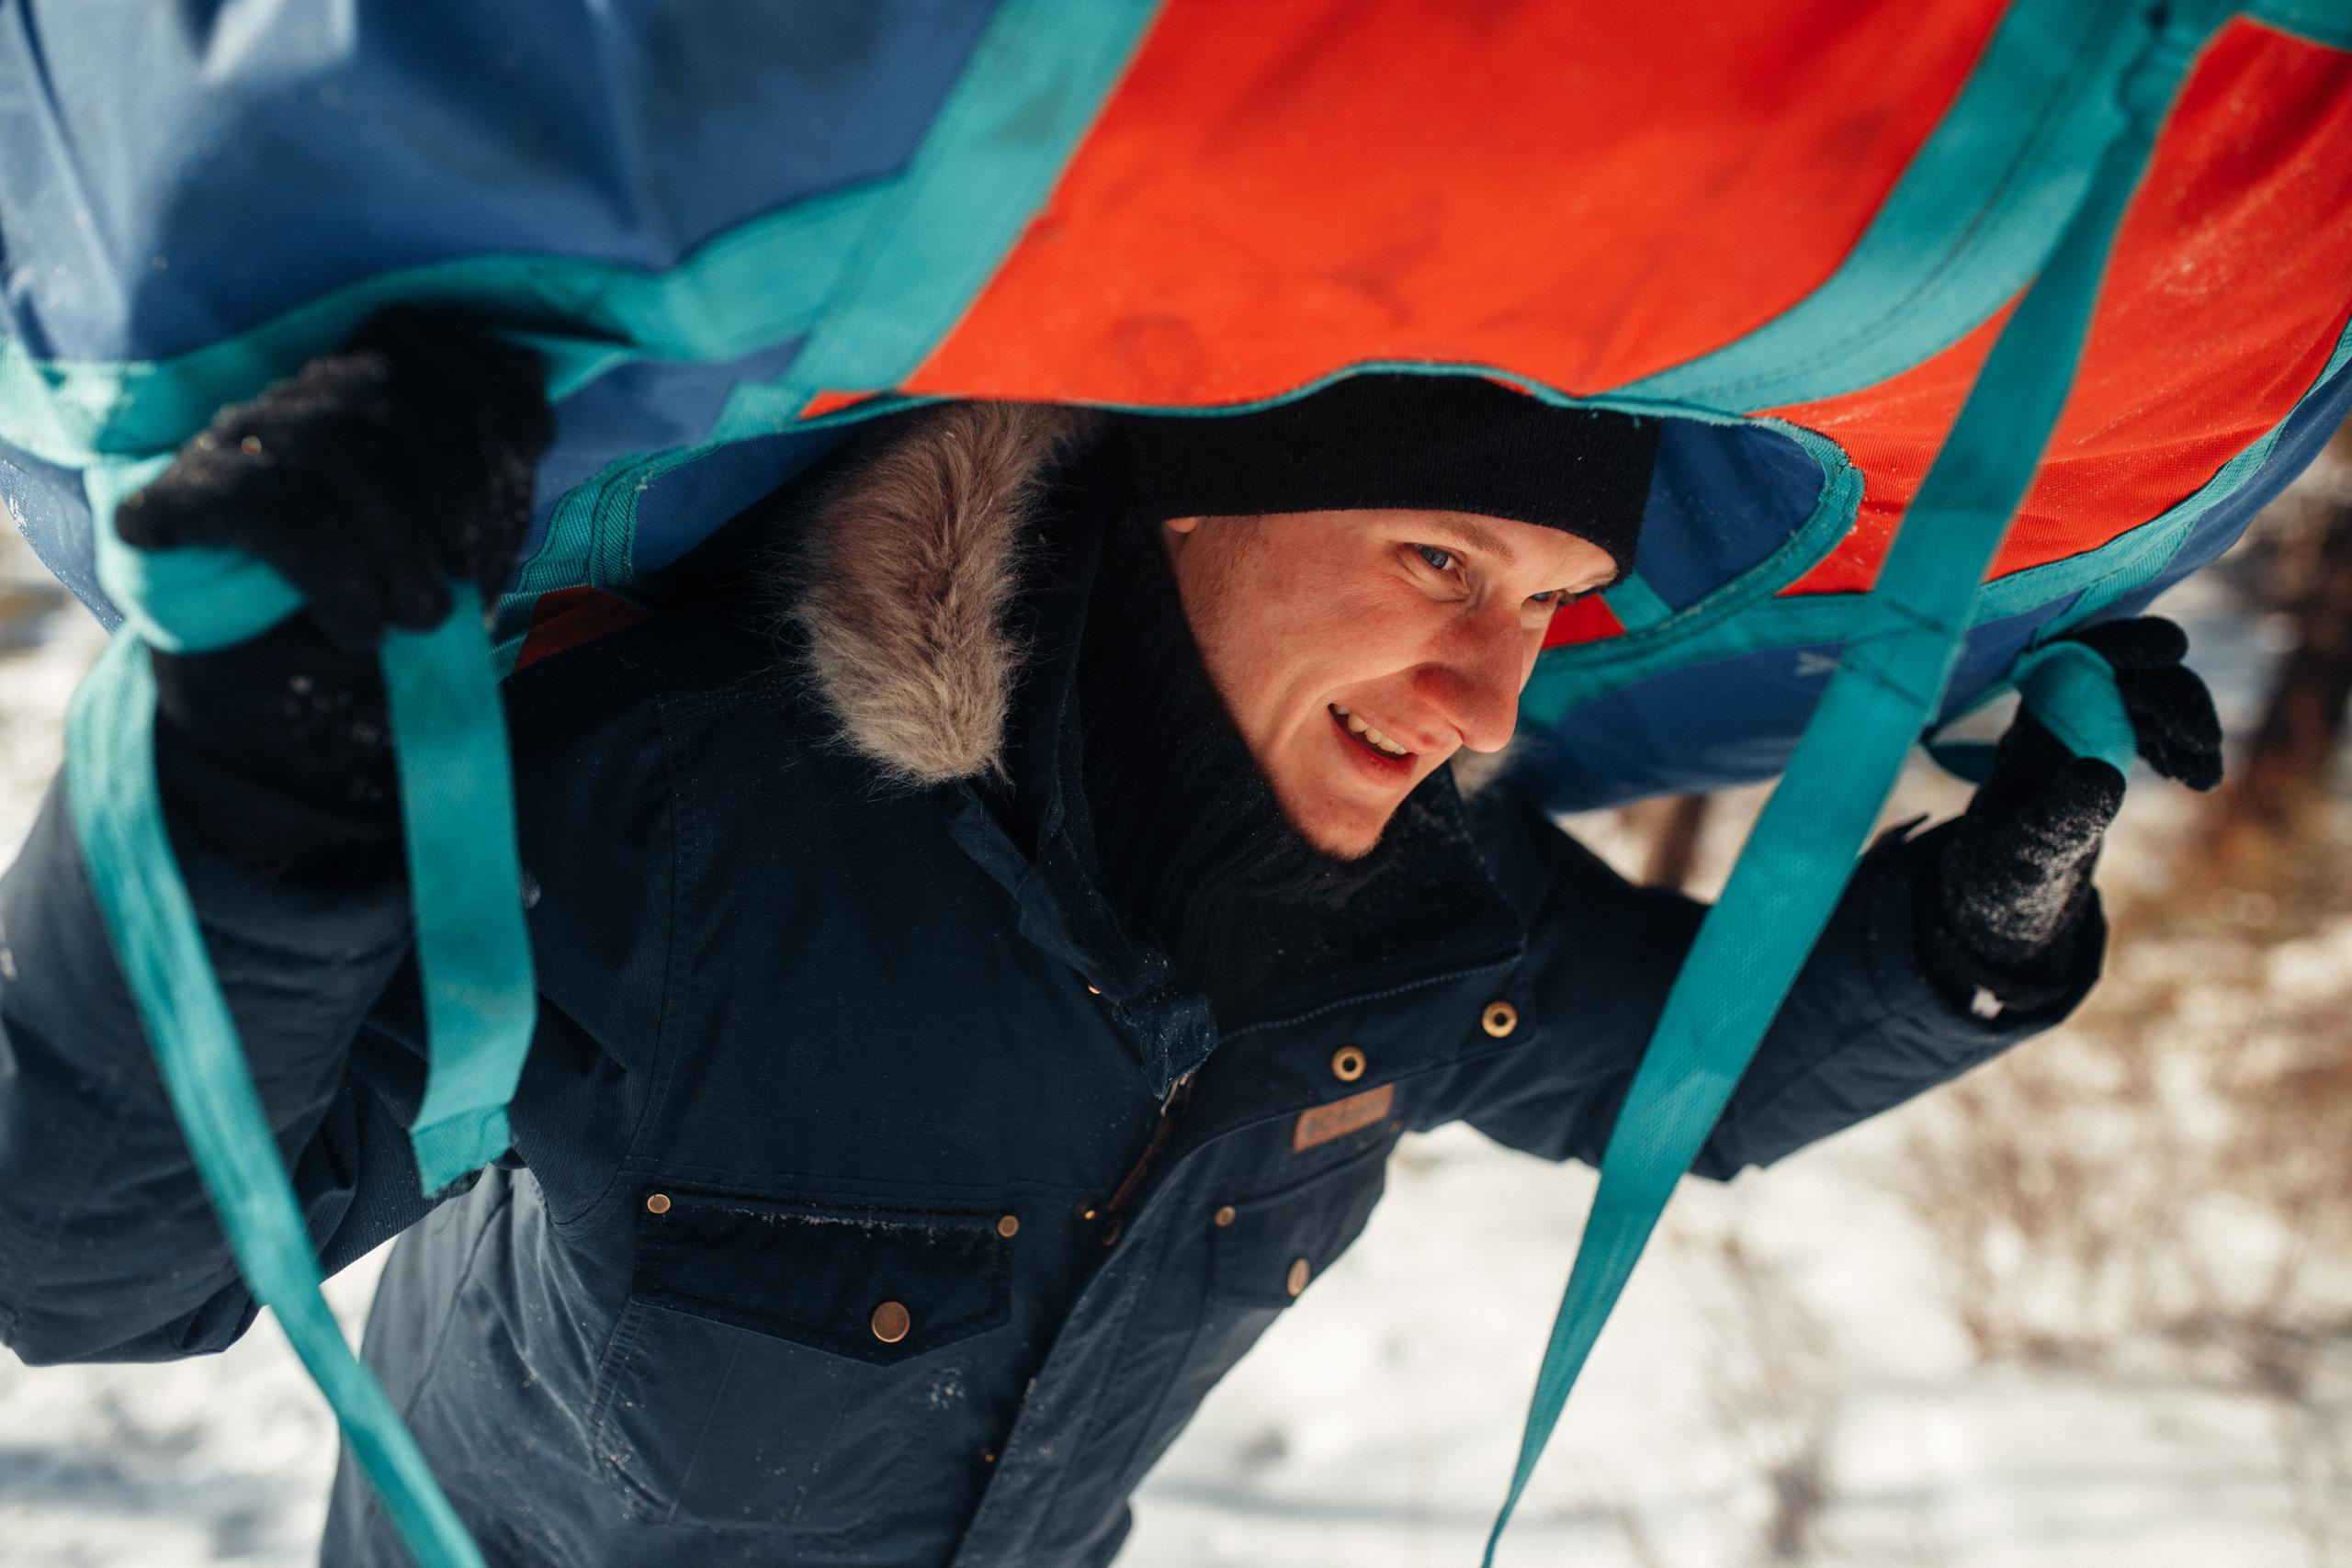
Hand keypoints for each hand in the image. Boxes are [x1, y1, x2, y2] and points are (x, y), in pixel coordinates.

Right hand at [127, 309, 552, 876]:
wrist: (282, 720)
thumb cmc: (383, 620)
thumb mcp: (461, 549)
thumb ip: (493, 470)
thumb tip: (530, 385)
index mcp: (360, 399)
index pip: (414, 335)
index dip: (484, 380)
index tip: (527, 450)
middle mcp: (291, 407)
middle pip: (386, 394)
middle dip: (454, 487)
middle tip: (468, 577)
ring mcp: (228, 449)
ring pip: (332, 447)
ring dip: (397, 545)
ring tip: (421, 621)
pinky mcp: (172, 505)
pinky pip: (268, 508)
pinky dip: (335, 575)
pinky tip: (360, 631)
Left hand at [1918, 616, 2221, 1012]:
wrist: (2002, 899)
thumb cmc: (1999, 872)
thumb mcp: (2027, 851)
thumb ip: (2062, 815)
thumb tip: (2107, 773)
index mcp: (2026, 718)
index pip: (2076, 652)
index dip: (2124, 641)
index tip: (2173, 649)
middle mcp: (2058, 715)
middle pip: (2126, 673)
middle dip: (2173, 695)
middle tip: (2202, 744)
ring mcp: (2087, 732)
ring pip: (2150, 700)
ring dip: (2187, 726)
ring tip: (2203, 776)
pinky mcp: (2108, 755)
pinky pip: (2156, 732)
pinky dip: (2183, 748)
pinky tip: (2198, 779)